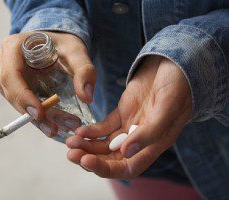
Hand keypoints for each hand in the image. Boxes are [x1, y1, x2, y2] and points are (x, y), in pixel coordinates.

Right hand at [0, 32, 95, 135]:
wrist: (55, 44)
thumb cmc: (63, 44)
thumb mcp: (77, 52)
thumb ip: (84, 70)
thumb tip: (87, 97)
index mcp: (13, 46)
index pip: (12, 75)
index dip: (23, 96)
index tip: (39, 114)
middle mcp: (3, 61)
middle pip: (12, 93)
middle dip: (32, 114)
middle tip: (54, 129)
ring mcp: (4, 76)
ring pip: (16, 102)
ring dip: (37, 118)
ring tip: (58, 128)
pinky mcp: (11, 88)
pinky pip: (21, 104)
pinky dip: (37, 116)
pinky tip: (54, 124)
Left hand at [66, 56, 191, 178]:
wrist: (173, 63)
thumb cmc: (178, 86)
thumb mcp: (167, 108)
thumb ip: (149, 132)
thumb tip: (126, 152)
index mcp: (154, 144)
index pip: (129, 167)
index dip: (107, 169)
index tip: (87, 161)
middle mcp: (140, 139)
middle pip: (112, 158)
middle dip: (91, 158)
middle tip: (71, 154)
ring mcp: (130, 126)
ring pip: (105, 144)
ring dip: (87, 145)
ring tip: (70, 142)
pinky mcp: (122, 113)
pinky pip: (104, 126)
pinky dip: (91, 130)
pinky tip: (79, 131)